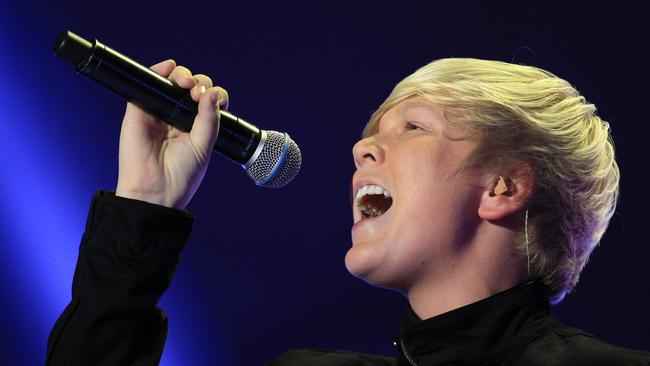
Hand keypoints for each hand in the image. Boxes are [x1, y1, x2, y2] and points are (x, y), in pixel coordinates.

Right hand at [115, 59, 228, 208]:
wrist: (155, 190)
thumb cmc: (181, 174)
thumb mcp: (204, 145)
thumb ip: (209, 118)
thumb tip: (213, 92)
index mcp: (196, 126)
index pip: (209, 101)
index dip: (214, 94)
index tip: (214, 99)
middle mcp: (178, 117)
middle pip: (192, 87)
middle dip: (199, 83)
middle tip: (198, 93)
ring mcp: (158, 112)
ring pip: (171, 82)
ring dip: (182, 75)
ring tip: (186, 83)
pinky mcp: (139, 110)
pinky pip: (147, 84)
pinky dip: (158, 70)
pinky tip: (169, 67)